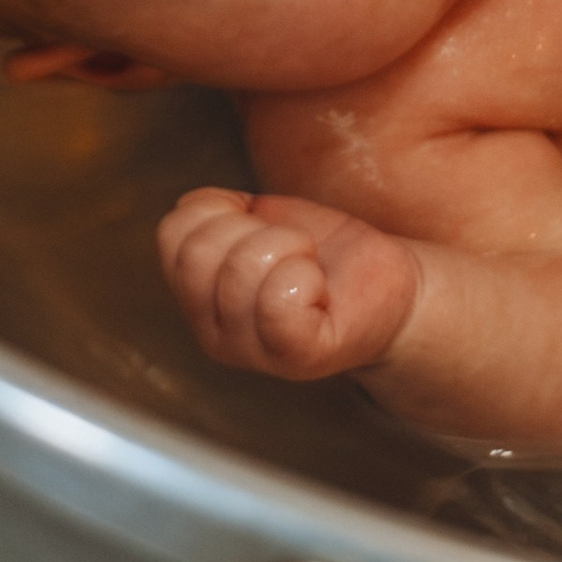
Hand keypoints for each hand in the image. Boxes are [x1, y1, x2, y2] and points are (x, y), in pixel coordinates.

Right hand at [157, 186, 421, 383]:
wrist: (389, 290)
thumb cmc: (324, 254)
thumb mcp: (260, 220)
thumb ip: (216, 213)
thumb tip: (196, 204)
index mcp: (198, 295)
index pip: (172, 231)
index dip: (219, 208)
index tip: (258, 223)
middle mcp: (212, 332)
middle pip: (199, 251)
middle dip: (255, 227)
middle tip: (291, 246)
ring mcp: (251, 351)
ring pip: (241, 267)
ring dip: (290, 246)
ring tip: (308, 266)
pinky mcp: (297, 356)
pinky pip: (279, 300)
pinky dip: (305, 277)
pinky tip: (319, 289)